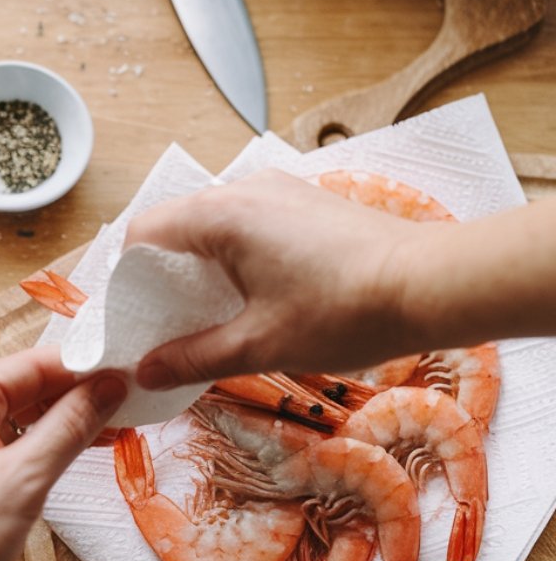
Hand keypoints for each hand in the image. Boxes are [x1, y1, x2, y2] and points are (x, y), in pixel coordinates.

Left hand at [0, 347, 125, 560]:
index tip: (126, 368)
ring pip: (33, 415)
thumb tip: (106, 388)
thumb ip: (68, 428)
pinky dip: (60, 443)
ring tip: (123, 420)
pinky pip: (28, 443)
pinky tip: (93, 444)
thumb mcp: (23, 480)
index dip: (81, 364)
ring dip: (75, 418)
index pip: (30, 365)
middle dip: (81, 391)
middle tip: (132, 395)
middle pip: (32, 386)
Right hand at [122, 169, 424, 387]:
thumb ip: (193, 356)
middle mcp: (243, 189)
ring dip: (201, 267)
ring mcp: (277, 191)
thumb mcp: (259, 345)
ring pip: (212, 224)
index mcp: (220, 216)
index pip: (143, 232)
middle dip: (163, 276)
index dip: (129, 278)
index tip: (137, 319)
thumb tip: (145, 371)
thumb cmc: (344, 312)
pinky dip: (234, 256)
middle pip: (175, 226)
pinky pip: (247, 223)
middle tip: (169, 326)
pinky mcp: (304, 201)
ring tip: (212, 315)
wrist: (433, 285)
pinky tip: (253, 295)